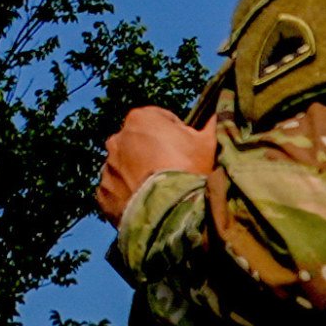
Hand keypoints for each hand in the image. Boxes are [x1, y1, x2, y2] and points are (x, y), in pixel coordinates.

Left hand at [96, 105, 221, 225]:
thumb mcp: (209, 143)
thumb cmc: (190, 171)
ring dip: (139, 175)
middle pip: (140, 143)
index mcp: (140, 119)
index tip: (187, 152)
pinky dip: (129, 197)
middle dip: (153, 154)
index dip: (177, 135)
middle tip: (174, 173)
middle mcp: (117, 139)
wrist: (170, 214)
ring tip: (160, 192)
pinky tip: (147, 205)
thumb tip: (222, 111)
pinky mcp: (103, 193)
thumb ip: (214, 121)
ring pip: (126, 168)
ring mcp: (108, 167)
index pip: (161, 121)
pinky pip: (117, 192)